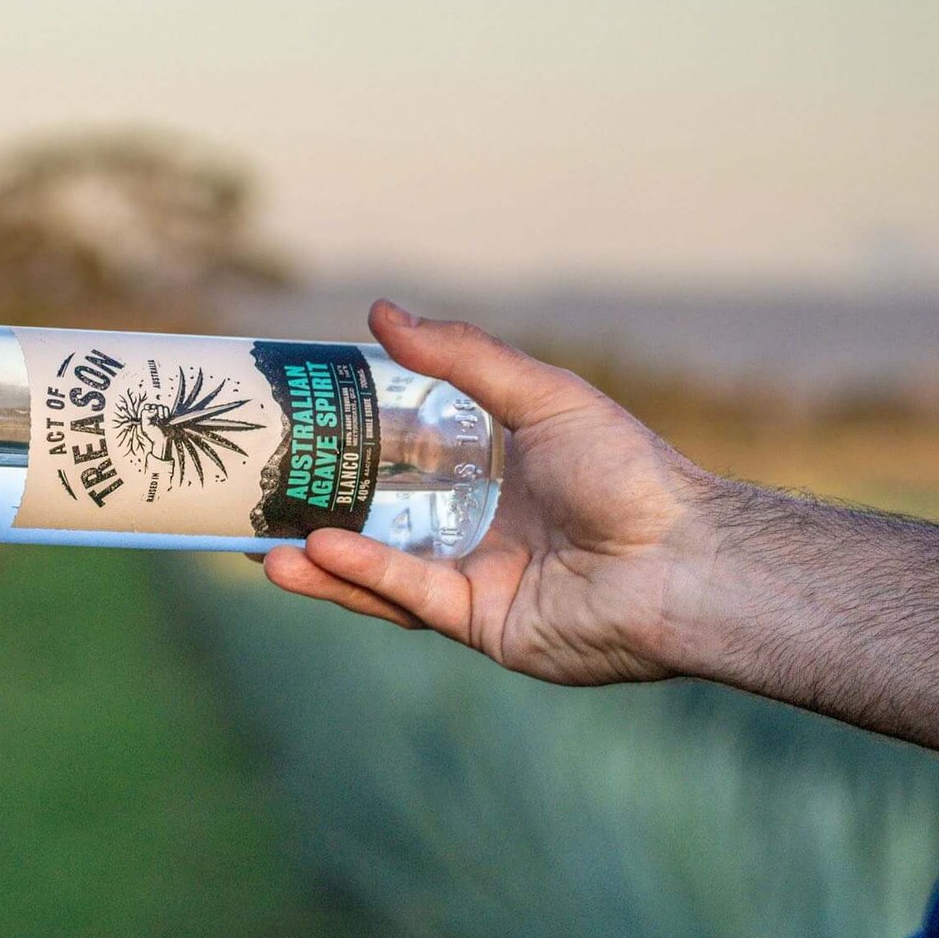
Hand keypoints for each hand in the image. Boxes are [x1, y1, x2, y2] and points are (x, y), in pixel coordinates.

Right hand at [262, 300, 712, 684]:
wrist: (685, 558)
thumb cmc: (630, 473)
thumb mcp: (541, 395)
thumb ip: (460, 357)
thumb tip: (379, 312)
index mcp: (492, 478)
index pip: (402, 464)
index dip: (348, 453)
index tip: (293, 434)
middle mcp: (476, 532)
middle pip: (377, 525)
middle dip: (312, 519)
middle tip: (253, 501)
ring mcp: (474, 583)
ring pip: (378, 572)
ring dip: (319, 560)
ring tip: (256, 548)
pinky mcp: (479, 625)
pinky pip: (408, 598)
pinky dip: (362, 574)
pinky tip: (315, 551)